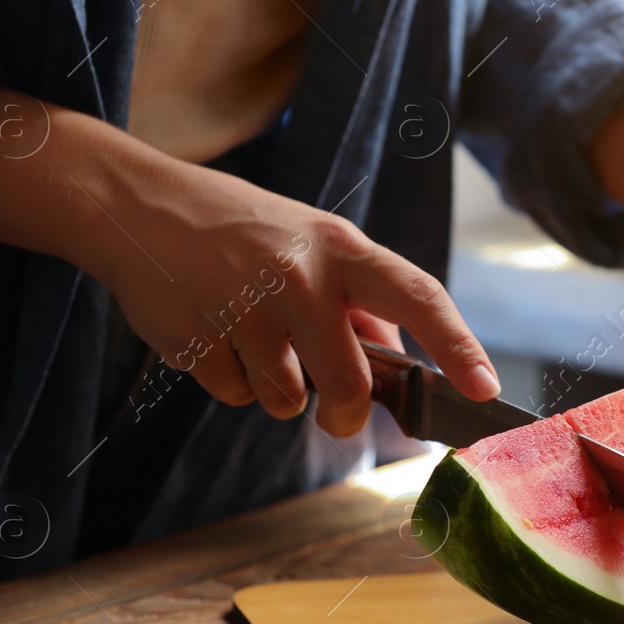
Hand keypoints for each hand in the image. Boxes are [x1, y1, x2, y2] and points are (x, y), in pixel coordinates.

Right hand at [0, 85, 498, 436]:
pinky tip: (217, 334)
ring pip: (286, 400)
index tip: (485, 388)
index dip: (458, 346)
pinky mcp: (196, 339)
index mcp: (340, 248)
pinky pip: (236, 395)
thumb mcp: (313, 243)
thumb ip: (361, 303)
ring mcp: (244, 308)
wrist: (138, 207)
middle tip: (337, 415)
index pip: (418, 296)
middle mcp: (298, 275)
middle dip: (345, 415)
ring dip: (278, 390)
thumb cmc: (243, 229)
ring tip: (255, 338)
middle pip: (348, 385)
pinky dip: (232, 381)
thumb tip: (402, 365)